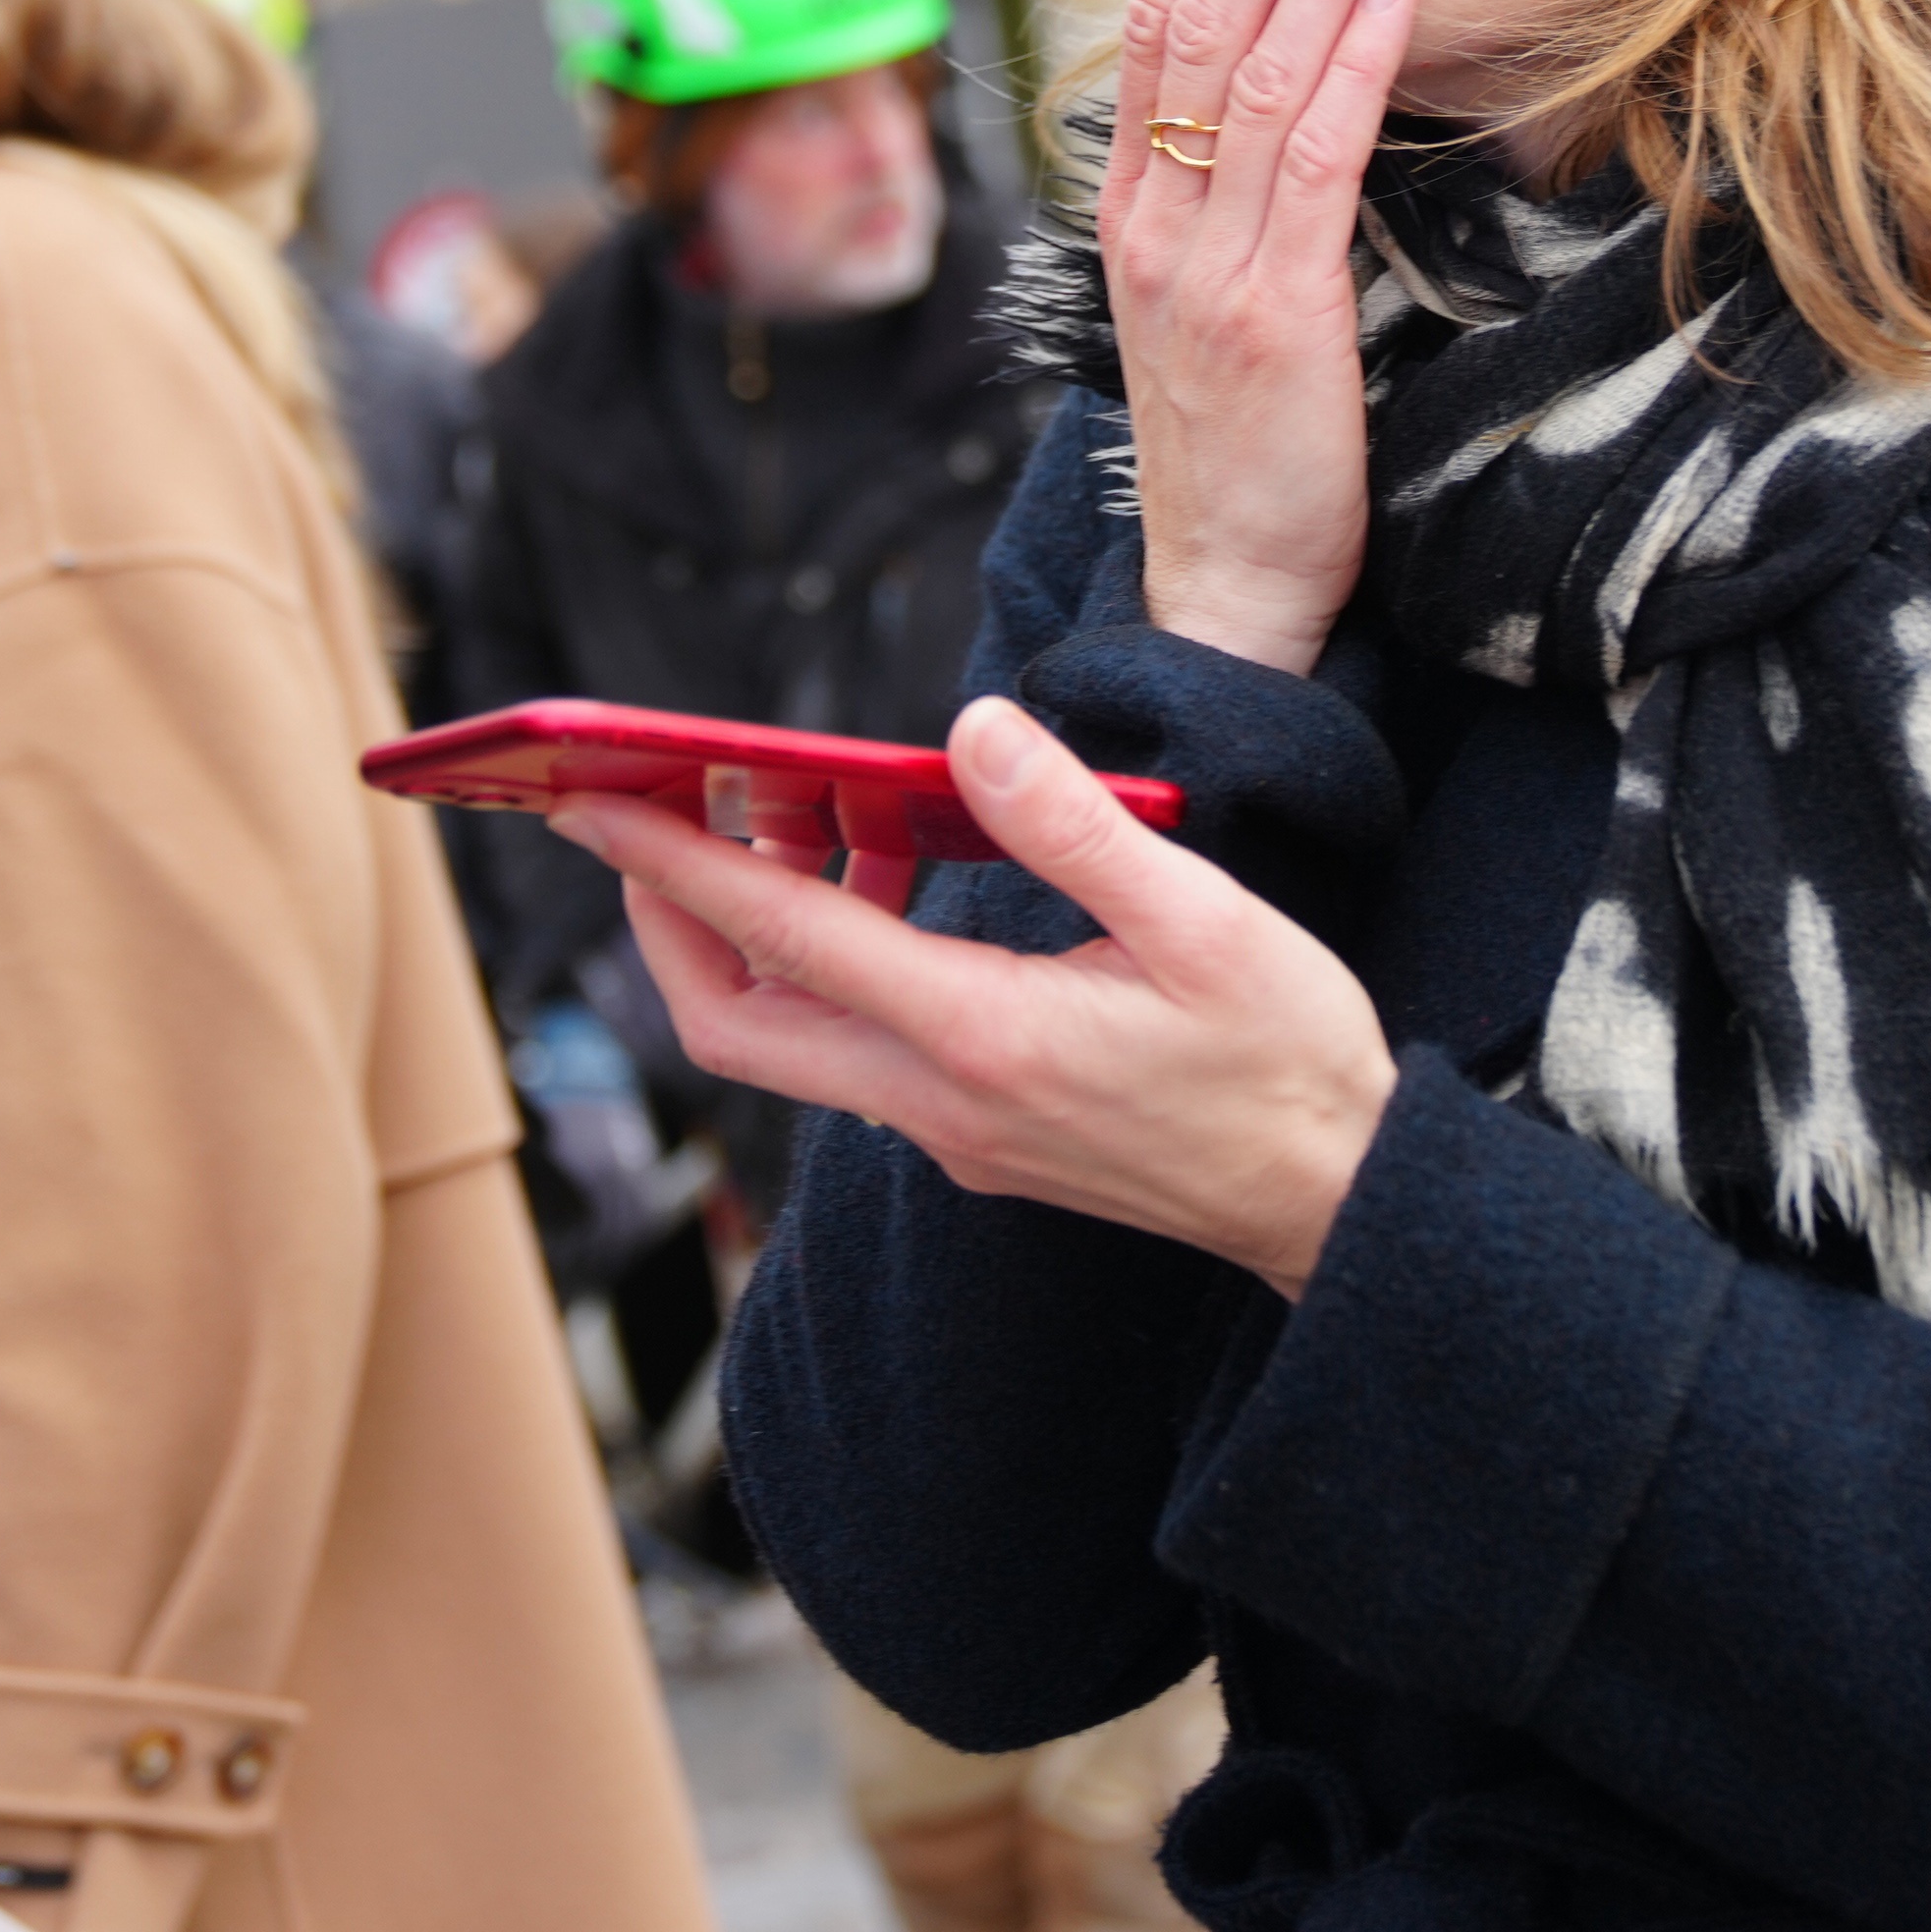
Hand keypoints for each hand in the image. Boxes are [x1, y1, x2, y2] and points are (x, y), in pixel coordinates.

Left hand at [562, 698, 1398, 1294]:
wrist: (1333, 1201)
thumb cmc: (1283, 1061)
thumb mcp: (1201, 919)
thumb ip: (1073, 824)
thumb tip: (971, 730)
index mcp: (981, 1039)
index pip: (783, 941)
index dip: (678, 864)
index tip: (597, 801)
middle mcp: (939, 1101)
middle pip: (737, 1021)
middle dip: (669, 917)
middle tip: (651, 810)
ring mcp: (950, 1132)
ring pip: (792, 1040)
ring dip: (760, 935)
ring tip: (796, 815)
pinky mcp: (976, 1139)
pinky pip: (858, 1049)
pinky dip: (837, 961)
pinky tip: (899, 879)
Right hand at [1105, 0, 1415, 677]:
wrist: (1226, 591)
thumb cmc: (1242, 451)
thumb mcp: (1212, 311)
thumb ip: (1230, 208)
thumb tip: (1283, 105)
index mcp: (1135, 219)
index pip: (1153, 38)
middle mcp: (1153, 227)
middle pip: (1194, 29)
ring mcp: (1204, 268)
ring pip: (1254, 75)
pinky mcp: (1271, 314)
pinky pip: (1314, 160)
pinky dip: (1357, 62)